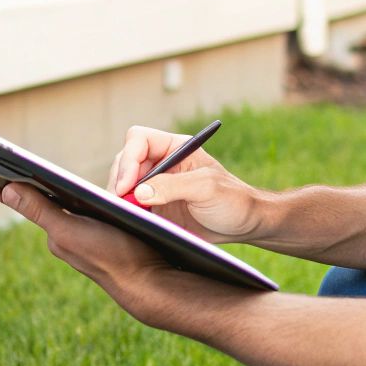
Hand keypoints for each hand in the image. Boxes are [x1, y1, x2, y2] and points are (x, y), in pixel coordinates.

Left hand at [0, 171, 174, 320]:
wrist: (149, 282)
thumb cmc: (113, 258)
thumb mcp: (71, 230)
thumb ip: (40, 210)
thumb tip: (7, 190)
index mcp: (54, 232)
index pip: (20, 200)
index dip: (0, 180)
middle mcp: (63, 234)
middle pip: (38, 200)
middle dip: (23, 180)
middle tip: (3, 157)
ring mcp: (80, 236)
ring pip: (58, 205)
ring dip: (48, 188)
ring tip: (29, 168)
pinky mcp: (98, 235)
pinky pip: (77, 211)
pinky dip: (71, 197)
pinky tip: (73, 189)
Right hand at [106, 125, 264, 243]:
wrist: (245, 225)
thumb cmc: (233, 200)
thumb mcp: (206, 189)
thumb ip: (173, 186)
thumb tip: (138, 191)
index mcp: (176, 148)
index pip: (139, 140)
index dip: (128, 159)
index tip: (127, 185)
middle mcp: (162, 163)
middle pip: (125, 162)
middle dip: (120, 181)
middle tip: (122, 205)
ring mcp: (157, 185)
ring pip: (124, 184)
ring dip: (120, 198)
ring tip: (125, 215)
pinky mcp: (155, 207)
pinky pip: (130, 205)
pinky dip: (125, 212)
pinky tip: (130, 222)